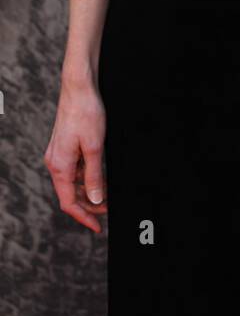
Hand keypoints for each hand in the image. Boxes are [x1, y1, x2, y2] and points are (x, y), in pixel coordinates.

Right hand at [44, 78, 107, 233]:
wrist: (79, 88)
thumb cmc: (86, 114)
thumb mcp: (94, 147)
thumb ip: (94, 175)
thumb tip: (95, 199)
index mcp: (59, 166)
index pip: (68, 202)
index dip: (84, 217)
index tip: (98, 227)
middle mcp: (55, 163)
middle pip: (69, 194)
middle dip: (88, 205)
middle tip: (108, 210)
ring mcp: (58, 154)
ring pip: (72, 182)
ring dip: (87, 192)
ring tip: (107, 196)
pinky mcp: (64, 146)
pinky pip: (73, 170)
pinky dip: (85, 178)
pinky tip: (99, 177)